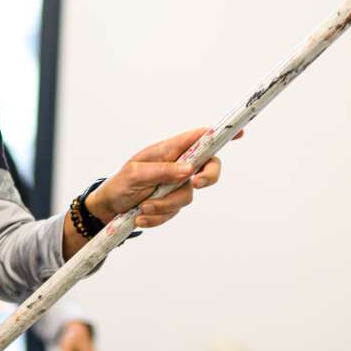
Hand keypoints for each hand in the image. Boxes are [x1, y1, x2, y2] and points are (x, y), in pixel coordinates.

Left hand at [88, 127, 234, 227]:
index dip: (221, 136)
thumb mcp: (135, 174)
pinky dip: (157, 217)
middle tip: (196, 183)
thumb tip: (189, 169)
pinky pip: (173, 213)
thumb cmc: (120, 183)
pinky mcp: (172, 204)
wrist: (109, 207)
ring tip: (142, 207)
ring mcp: (177, 186)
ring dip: (163, 205)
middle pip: (209, 168)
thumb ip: (162, 170)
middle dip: (207, 178)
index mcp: (169, 150)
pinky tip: (140, 216)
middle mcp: (178, 166)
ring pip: (188, 196)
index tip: (240, 134)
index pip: (200, 139)